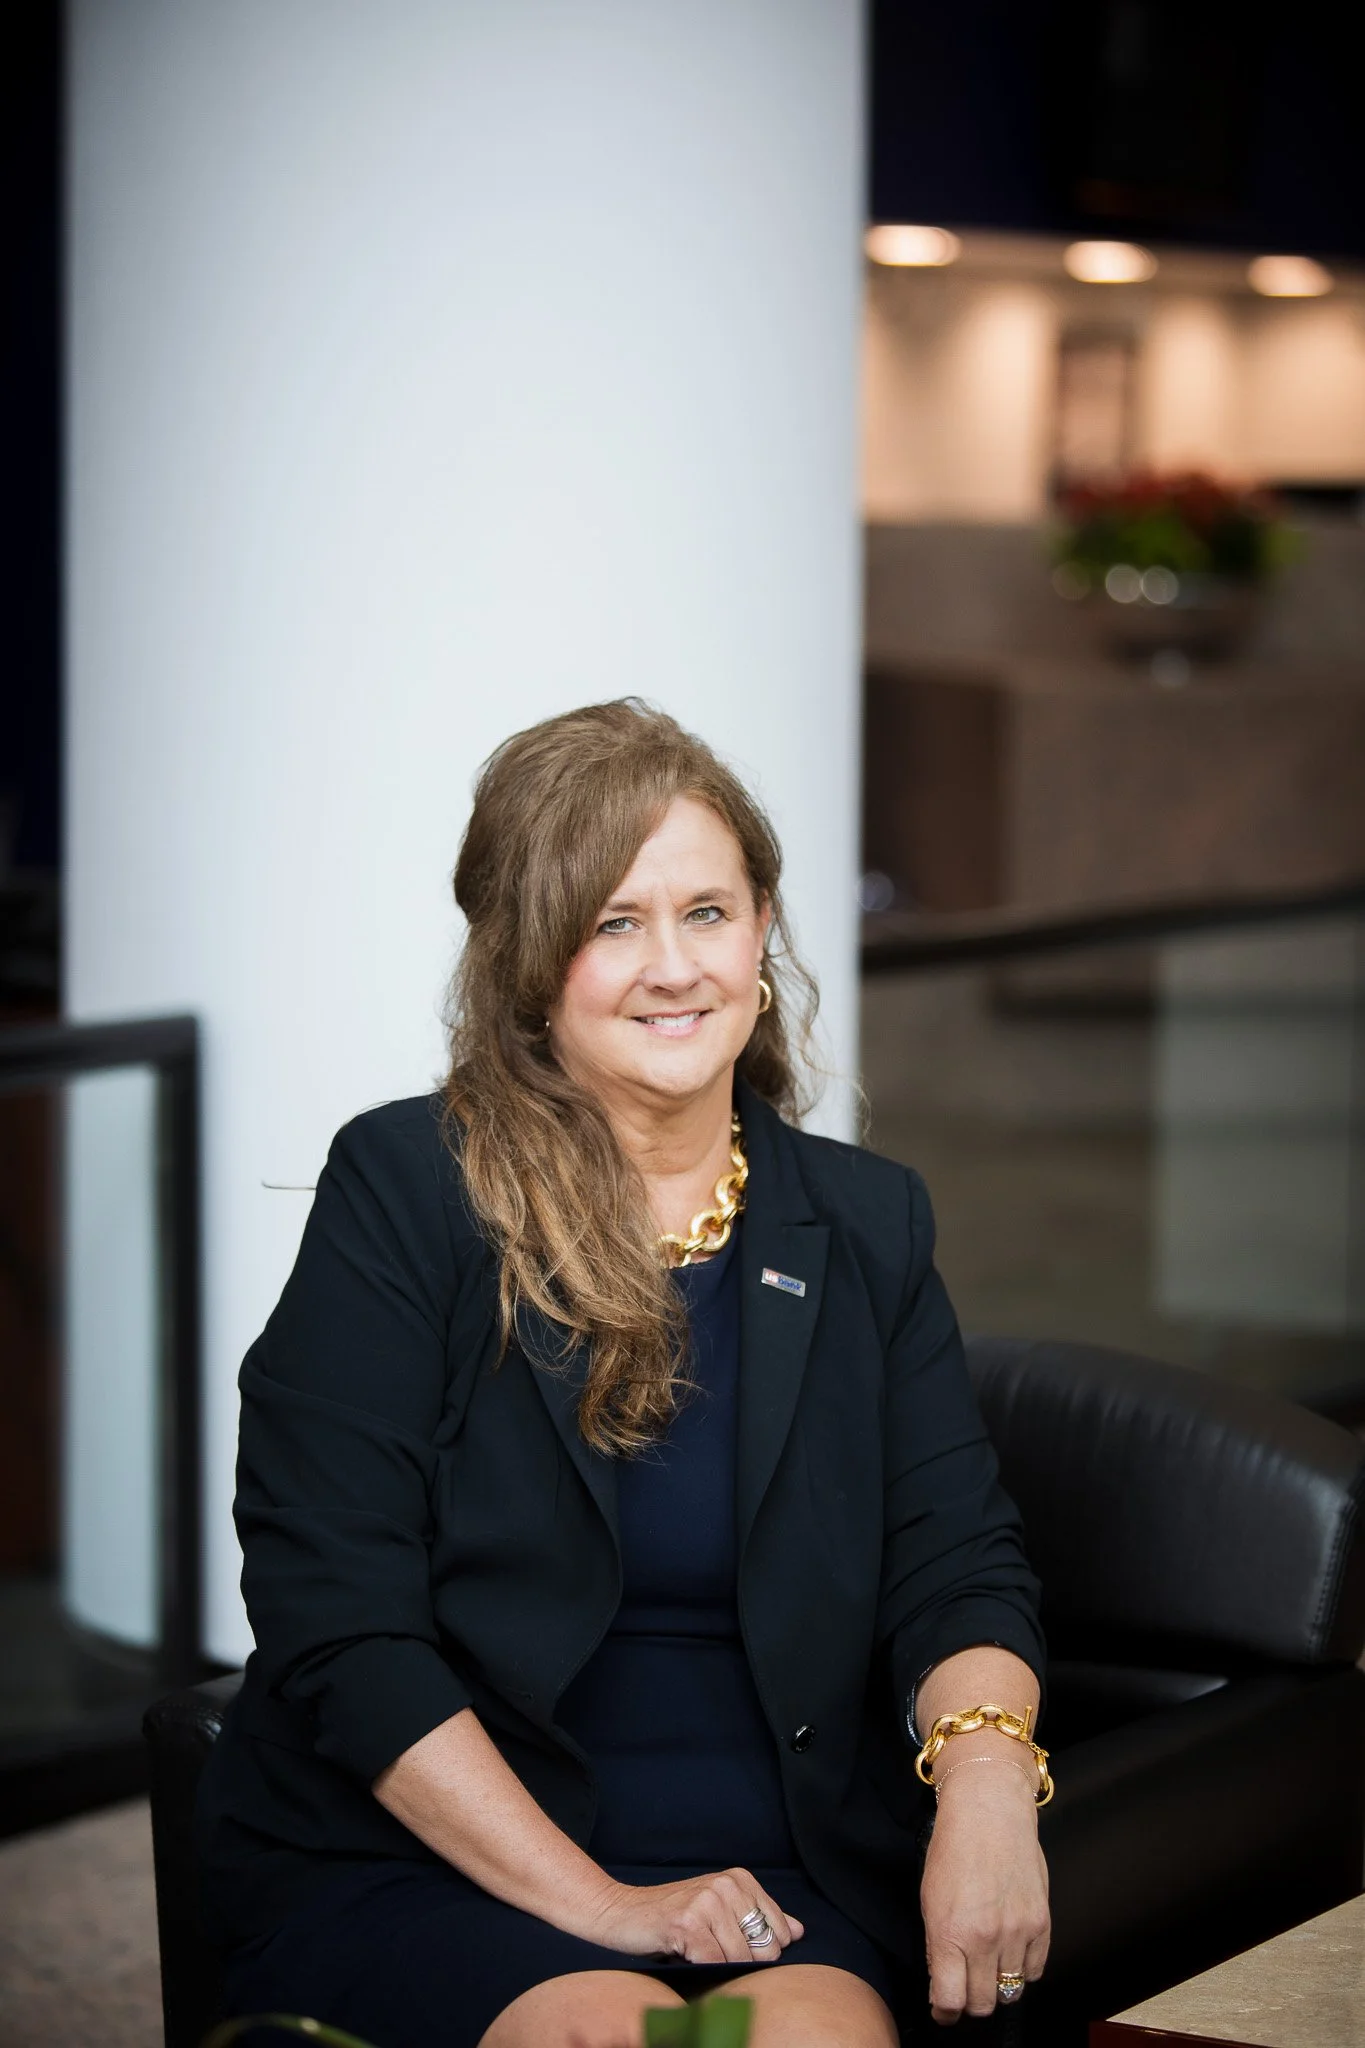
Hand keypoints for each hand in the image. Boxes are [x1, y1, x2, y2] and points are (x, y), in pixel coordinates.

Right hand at [587, 1867, 804, 1966]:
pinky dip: (704, 1970)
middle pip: (763, 1949)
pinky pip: (714, 1964)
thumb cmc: (674, 1917)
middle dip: (742, 1963)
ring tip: (697, 1953)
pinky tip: (685, 1955)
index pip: (779, 1932)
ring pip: (739, 1959)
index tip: (732, 1948)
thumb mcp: (720, 1911)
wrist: (622, 1912)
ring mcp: (707, 1902)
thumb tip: (798, 1931)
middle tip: (712, 1953)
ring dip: (719, 1968)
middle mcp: (727, 1885)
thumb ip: (760, 1919)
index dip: (761, 1952)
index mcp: (740, 1879)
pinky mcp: (688, 1923)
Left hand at [920, 1759, 1049, 2022]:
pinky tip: (1010, 1950)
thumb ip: (937, 1945)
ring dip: (997, 1985)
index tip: (943, 2008)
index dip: (945, 2011)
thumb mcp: (929, 1898)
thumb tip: (943, 1982)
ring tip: (987, 1966)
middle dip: (970, 2001)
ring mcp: (1017, 1932)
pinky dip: (1023, 1968)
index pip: (950, 2000)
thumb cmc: (954, 1848)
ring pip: (1010, 1992)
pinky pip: (1035, 1970)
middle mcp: (985, 1937)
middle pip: (982, 2003)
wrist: (989, 1810)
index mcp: (949, 1931)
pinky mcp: (1042, 1923)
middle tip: (965, 1986)